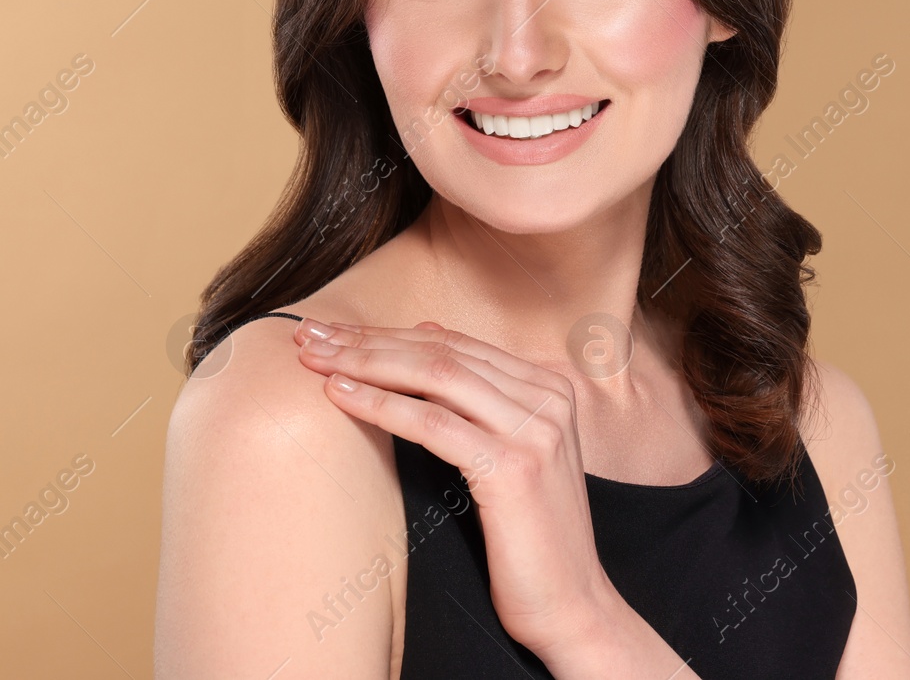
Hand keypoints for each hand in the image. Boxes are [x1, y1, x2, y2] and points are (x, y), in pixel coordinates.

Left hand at [292, 317, 621, 656]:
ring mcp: (536, 431)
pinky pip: (434, 424)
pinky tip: (341, 396)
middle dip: (370, 340)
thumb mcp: (513, 455)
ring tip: (315, 360)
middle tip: (310, 336)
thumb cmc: (531, 537)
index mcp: (551, 390)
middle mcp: (549, 399)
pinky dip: (381, 406)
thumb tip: (427, 334)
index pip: (458, 344)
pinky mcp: (514, 467)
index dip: (391, 333)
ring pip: (436, 376)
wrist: (572, 603)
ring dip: (367, 363)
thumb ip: (481, 400)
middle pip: (444, 352)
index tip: (337, 331)